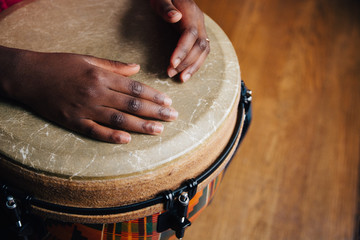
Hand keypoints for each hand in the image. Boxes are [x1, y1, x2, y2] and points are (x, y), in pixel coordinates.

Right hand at [0, 47, 177, 143]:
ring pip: (118, 119)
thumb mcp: (88, 59)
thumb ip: (115, 66)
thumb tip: (137, 69)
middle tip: (173, 117)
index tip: (168, 101)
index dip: (153, 95)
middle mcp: (97, 93)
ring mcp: (85, 109)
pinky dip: (110, 136)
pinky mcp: (73, 121)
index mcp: (102, 77)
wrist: (29, 76)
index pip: (135, 88)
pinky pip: (94, 131)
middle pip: (132, 105)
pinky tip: (127, 140)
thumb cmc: (60, 64)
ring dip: (140, 125)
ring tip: (158, 130)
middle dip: (155, 111)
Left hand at [150, 0, 209, 81]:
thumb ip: (166, 7)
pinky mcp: (198, 35)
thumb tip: (175, 17)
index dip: (183, 50)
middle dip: (187, 62)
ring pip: (204, 51)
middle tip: (171, 73)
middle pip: (200, 45)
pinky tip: (186, 73)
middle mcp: (199, 21)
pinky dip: (195, 64)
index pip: (191, 34)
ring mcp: (201, 28)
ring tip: (181, 79)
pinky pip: (202, 52)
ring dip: (193, 66)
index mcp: (190, 12)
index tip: (172, 63)